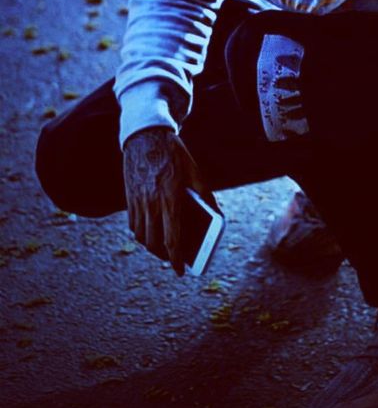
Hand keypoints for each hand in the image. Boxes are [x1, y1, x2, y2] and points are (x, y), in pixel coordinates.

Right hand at [122, 126, 209, 275]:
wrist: (146, 136)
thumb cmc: (175, 154)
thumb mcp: (195, 173)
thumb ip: (205, 197)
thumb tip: (217, 216)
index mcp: (171, 198)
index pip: (172, 238)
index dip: (176, 258)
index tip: (181, 270)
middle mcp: (151, 203)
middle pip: (153, 242)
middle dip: (163, 256)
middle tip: (173, 259)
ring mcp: (138, 201)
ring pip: (141, 236)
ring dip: (151, 247)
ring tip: (162, 248)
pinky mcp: (129, 197)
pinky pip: (133, 224)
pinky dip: (141, 233)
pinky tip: (150, 232)